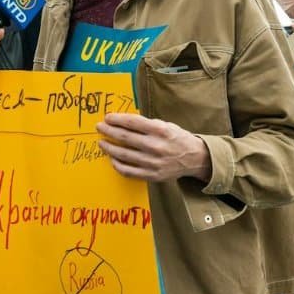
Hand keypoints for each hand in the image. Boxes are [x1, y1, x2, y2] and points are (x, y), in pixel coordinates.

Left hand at [96, 114, 211, 183]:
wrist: (195, 159)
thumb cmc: (177, 138)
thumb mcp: (166, 125)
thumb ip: (146, 124)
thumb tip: (123, 121)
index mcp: (160, 130)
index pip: (132, 122)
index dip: (117, 119)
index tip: (107, 117)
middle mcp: (156, 146)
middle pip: (125, 137)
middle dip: (108, 131)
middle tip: (99, 127)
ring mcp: (153, 162)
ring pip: (124, 154)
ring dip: (109, 147)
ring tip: (101, 142)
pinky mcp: (151, 175)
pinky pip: (128, 171)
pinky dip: (117, 164)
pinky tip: (112, 158)